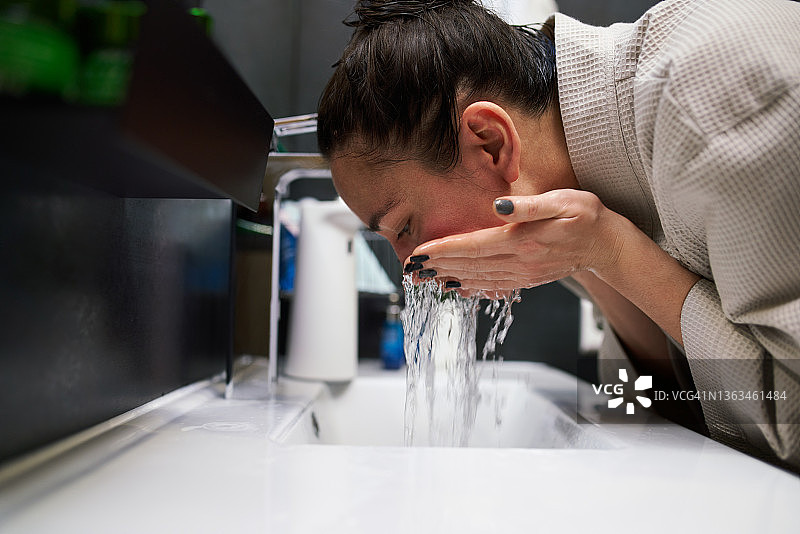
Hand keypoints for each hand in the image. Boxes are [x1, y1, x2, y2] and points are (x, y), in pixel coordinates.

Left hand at [406, 189, 626, 291]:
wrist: (607, 245)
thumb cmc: (585, 216)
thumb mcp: (561, 201)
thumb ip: (528, 206)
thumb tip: (497, 206)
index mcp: (522, 241)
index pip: (472, 247)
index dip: (442, 250)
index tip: (418, 252)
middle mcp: (519, 262)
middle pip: (469, 265)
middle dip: (436, 266)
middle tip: (409, 267)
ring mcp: (523, 275)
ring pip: (478, 279)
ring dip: (449, 277)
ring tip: (424, 277)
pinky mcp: (527, 279)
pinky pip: (493, 286)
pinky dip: (471, 287)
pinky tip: (457, 287)